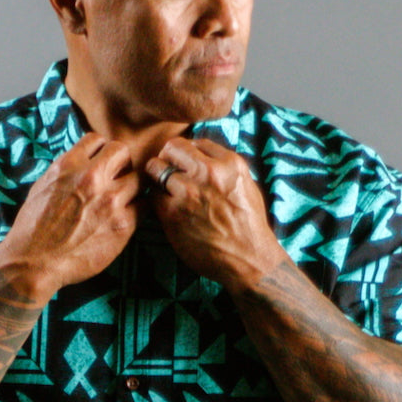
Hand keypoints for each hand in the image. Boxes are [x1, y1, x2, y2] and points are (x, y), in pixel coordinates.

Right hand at [0, 133, 141, 291]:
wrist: (35, 262)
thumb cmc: (32, 229)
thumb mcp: (42, 187)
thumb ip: (66, 172)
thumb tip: (82, 163)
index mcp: (69, 165)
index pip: (97, 139)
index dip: (100, 152)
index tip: (99, 164)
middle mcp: (92, 177)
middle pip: (123, 151)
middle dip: (120, 164)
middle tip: (115, 179)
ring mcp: (111, 200)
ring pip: (139, 178)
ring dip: (132, 187)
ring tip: (123, 200)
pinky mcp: (123, 224)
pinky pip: (143, 206)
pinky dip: (137, 210)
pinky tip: (125, 218)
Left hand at [145, 138, 281, 287]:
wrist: (248, 259)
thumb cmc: (249, 225)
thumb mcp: (246, 185)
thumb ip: (224, 167)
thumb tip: (202, 156)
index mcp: (230, 163)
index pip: (195, 142)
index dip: (187, 153)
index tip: (185, 164)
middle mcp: (208, 172)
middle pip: (172, 147)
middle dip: (168, 158)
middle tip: (168, 171)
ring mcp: (188, 191)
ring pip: (156, 167)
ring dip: (157, 177)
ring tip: (164, 188)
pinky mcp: (172, 213)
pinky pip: (153, 194)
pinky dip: (156, 198)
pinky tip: (166, 207)